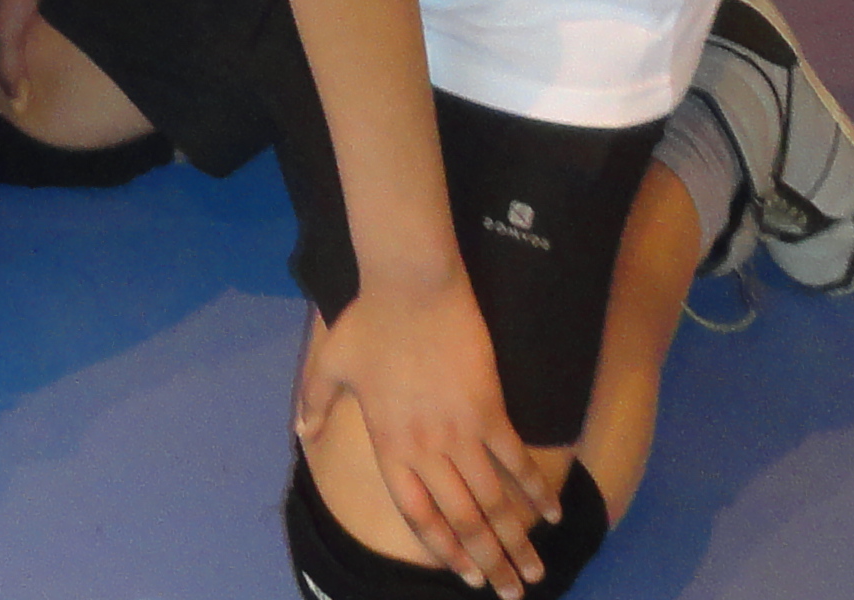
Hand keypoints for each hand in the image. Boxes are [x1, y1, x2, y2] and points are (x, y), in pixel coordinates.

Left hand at [303, 267, 558, 595]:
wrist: (410, 285)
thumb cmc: (370, 322)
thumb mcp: (331, 364)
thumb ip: (316, 403)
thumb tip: (303, 433)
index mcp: (390, 445)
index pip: (418, 516)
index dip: (443, 548)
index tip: (464, 575)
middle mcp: (426, 449)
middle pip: (462, 520)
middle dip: (488, 562)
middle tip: (511, 593)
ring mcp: (460, 431)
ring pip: (493, 500)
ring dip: (515, 540)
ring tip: (533, 571)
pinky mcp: (489, 408)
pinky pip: (515, 459)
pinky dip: (535, 489)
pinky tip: (550, 512)